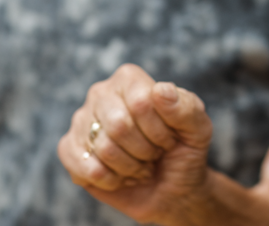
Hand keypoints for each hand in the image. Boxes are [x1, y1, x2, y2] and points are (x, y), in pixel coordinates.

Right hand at [58, 63, 215, 225]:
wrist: (172, 188)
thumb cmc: (183, 151)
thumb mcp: (198, 129)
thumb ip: (186, 107)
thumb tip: (161, 90)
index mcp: (129, 79)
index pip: (141, 102)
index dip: (160, 130)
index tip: (170, 139)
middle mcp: (101, 93)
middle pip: (119, 125)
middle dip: (144, 150)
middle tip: (153, 154)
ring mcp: (82, 120)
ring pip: (103, 148)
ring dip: (130, 167)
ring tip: (139, 165)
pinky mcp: (70, 149)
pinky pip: (84, 167)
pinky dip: (109, 179)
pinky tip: (119, 177)